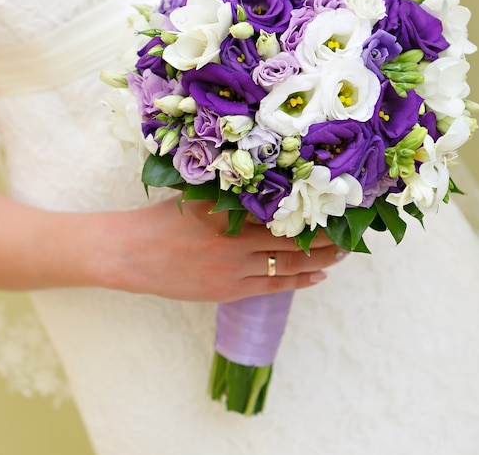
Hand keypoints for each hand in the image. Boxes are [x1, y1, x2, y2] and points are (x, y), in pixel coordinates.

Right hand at [94, 197, 343, 302]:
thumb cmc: (162, 218)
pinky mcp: (228, 290)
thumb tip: (273, 187)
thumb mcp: (199, 196)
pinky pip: (272, 287)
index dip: (311, 210)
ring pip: (288, 265)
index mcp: (229, 211)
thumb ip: (234, 194)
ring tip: (341, 254)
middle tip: (349, 232)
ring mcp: (233, 269)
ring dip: (318, 260)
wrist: (129, 253)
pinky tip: (317, 276)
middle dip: (325, 237)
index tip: (334, 204)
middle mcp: (236, 240)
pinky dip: (298, 281)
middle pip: (292, 239)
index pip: (283, 211)